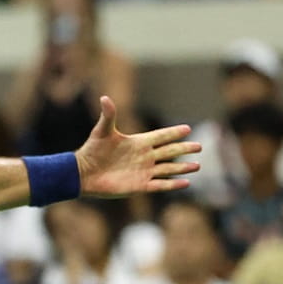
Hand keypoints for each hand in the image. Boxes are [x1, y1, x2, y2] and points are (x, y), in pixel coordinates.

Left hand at [75, 97, 200, 197]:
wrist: (83, 174)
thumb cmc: (92, 151)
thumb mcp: (102, 132)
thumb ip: (108, 115)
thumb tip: (104, 97)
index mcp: (138, 143)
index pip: (161, 136)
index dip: (173, 133)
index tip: (187, 128)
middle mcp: (144, 157)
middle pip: (169, 152)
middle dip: (184, 149)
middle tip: (199, 147)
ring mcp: (143, 172)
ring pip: (168, 168)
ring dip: (182, 167)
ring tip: (197, 165)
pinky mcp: (139, 186)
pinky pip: (160, 185)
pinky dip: (172, 184)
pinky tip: (186, 183)